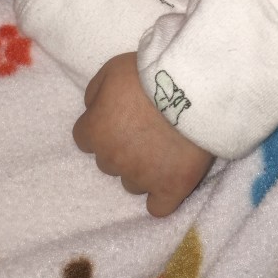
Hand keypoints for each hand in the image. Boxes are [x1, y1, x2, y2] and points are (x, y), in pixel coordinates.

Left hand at [73, 53, 213, 216]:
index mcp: (95, 132)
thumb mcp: (111, 69)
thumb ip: (94, 94)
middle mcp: (112, 160)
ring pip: (132, 183)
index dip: (102, 127)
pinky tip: (167, 183)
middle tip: (145, 129)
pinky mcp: (171, 188)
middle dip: (122, 148)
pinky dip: (161, 198)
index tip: (119, 118)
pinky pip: (158, 208)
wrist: (193, 88)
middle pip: (108, 162)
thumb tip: (92, 110)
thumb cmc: (149, 74)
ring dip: (142, 169)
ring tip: (163, 149)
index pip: (84, 138)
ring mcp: (142, 177)